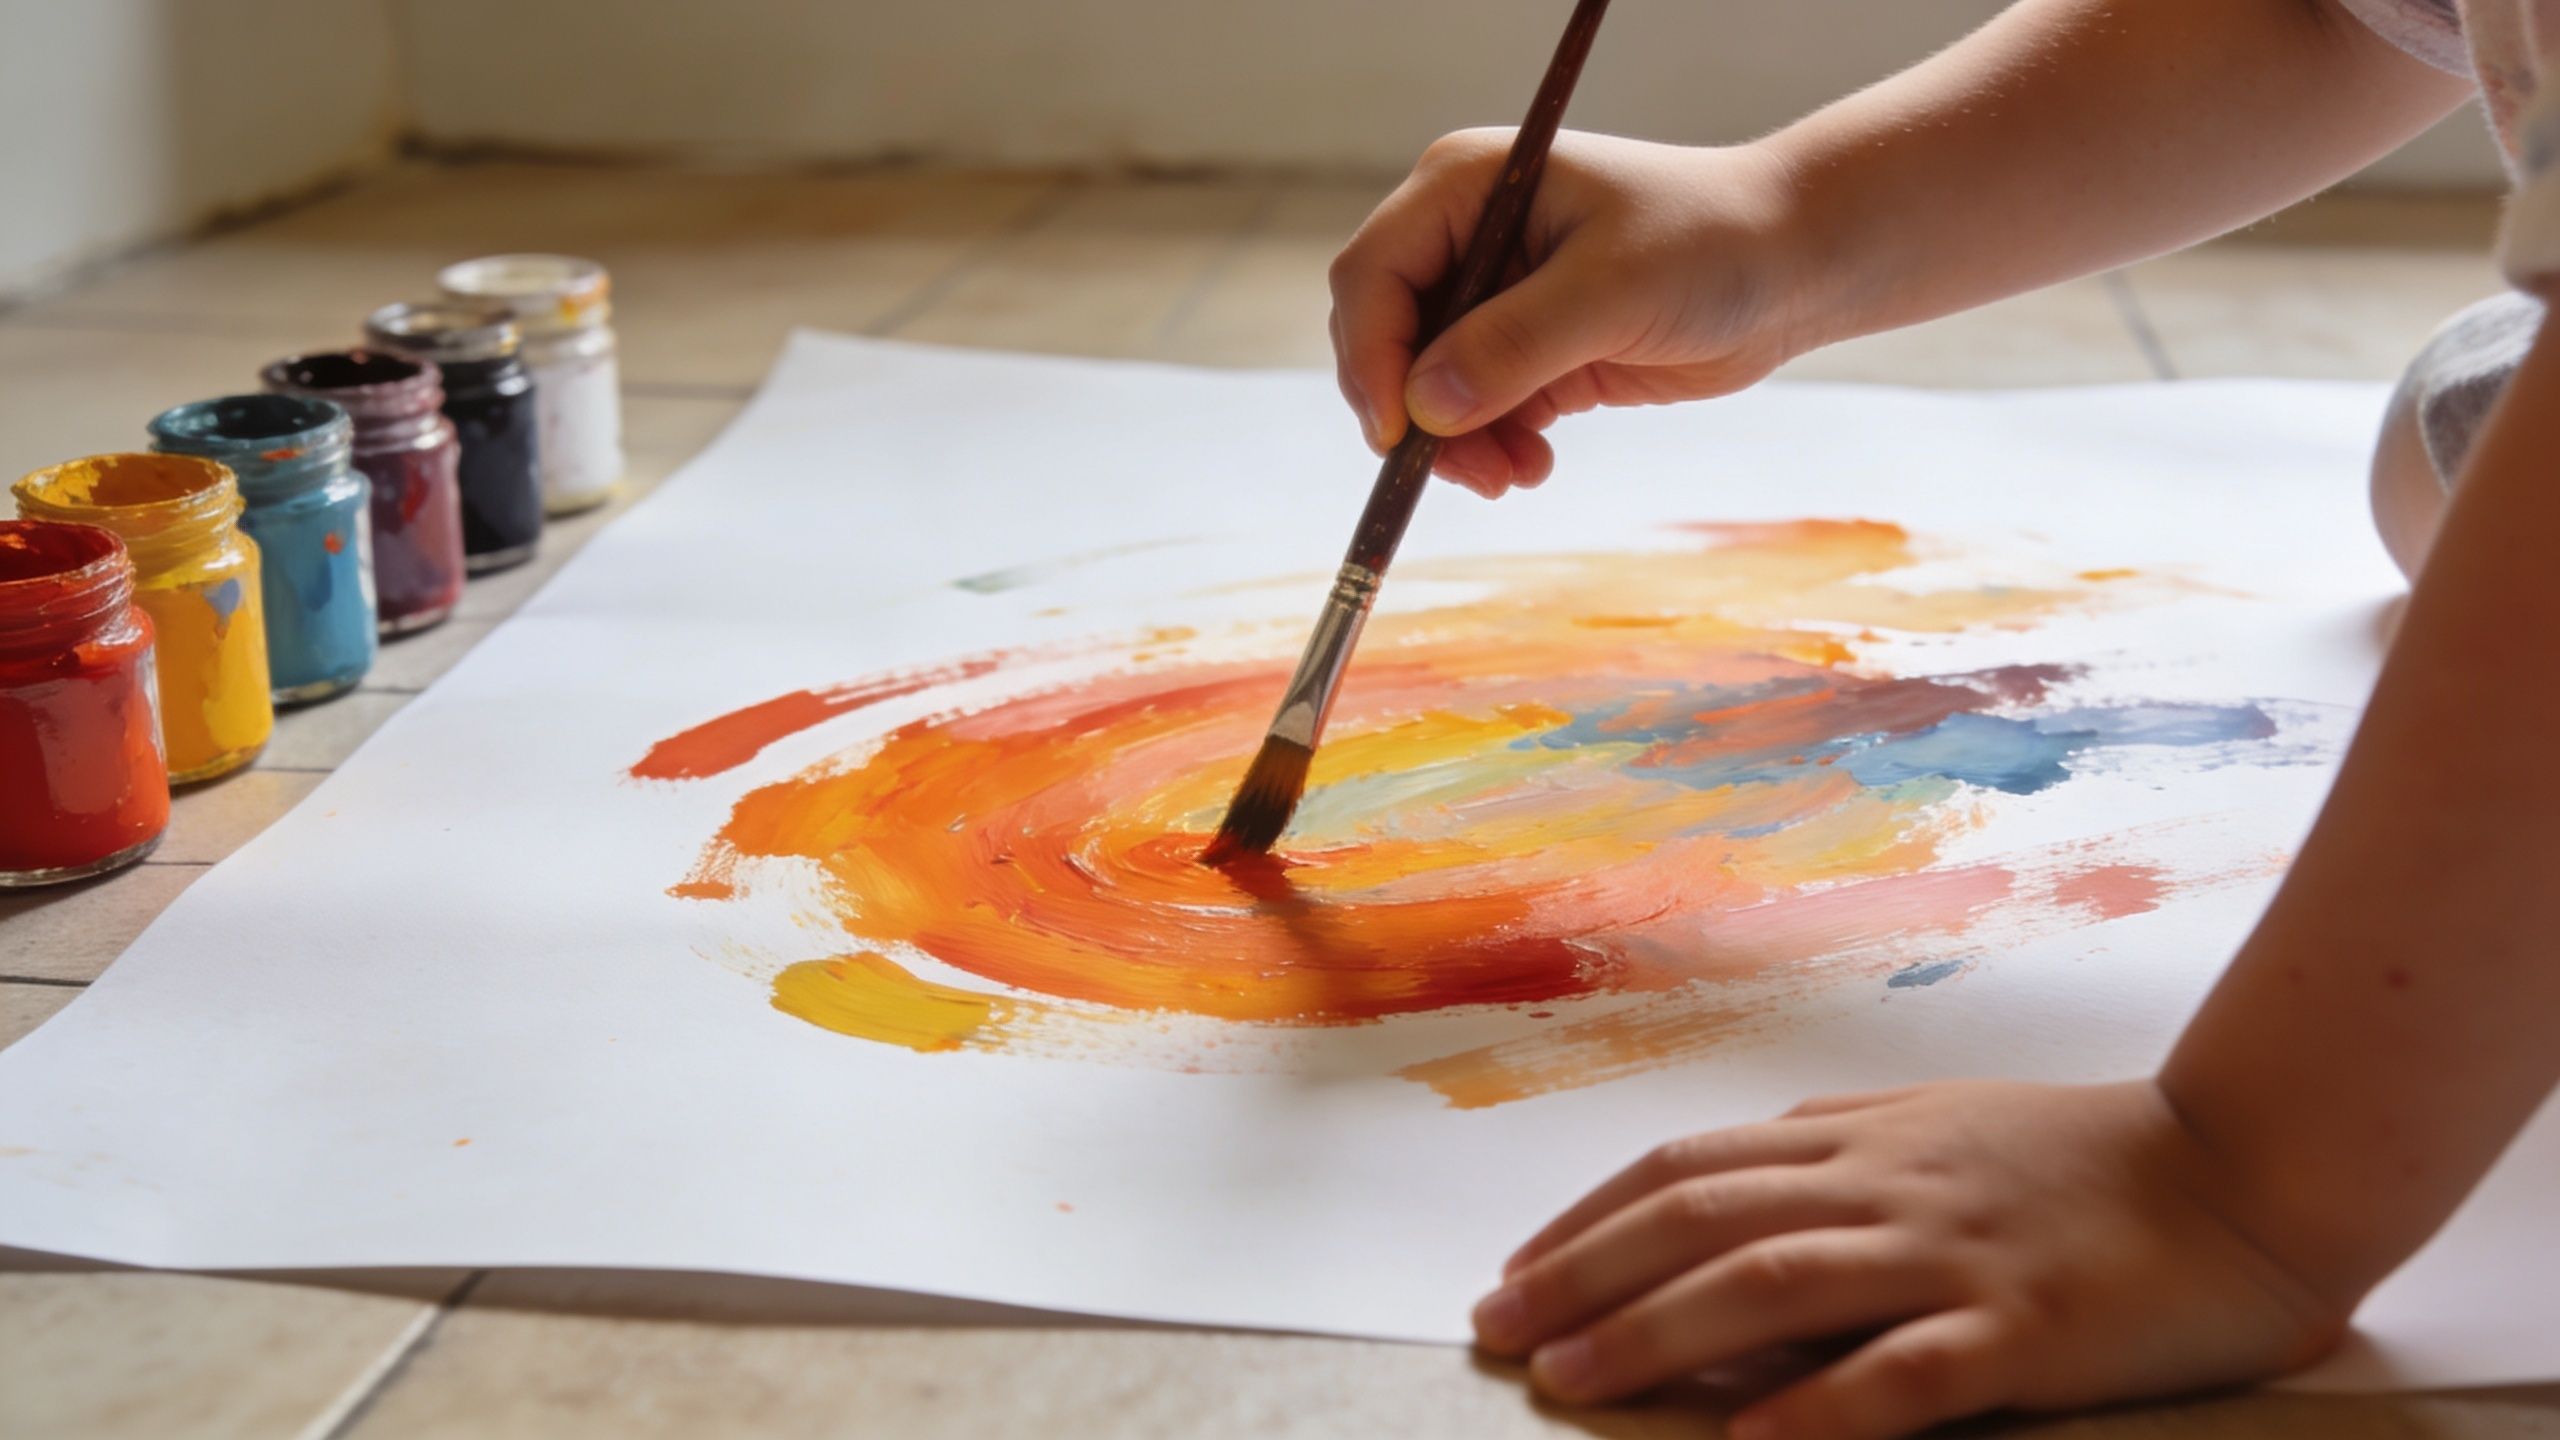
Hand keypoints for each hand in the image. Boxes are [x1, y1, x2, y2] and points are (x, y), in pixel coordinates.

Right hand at [1329, 130, 1812, 496]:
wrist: (1790, 267)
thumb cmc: (1711, 244)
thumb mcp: (1611, 291)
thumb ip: (1513, 346)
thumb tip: (1422, 408)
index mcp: (1467, 187)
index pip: (1373, 275)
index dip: (1372, 356)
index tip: (1399, 433)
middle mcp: (1464, 236)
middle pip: (1387, 337)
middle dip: (1415, 412)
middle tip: (1465, 470)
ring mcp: (1491, 295)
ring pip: (1425, 387)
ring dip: (1456, 443)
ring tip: (1513, 476)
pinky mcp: (1523, 349)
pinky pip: (1473, 410)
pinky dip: (1489, 447)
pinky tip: (1531, 465)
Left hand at [1473, 1080, 2349, 1438]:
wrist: (2245, 1166)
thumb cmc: (2083, 1156)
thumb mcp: (1937, 1128)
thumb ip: (1832, 1153)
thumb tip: (1718, 1190)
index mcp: (1859, 1143)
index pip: (1686, 1169)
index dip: (1588, 1220)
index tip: (1514, 1271)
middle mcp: (1885, 1188)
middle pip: (1699, 1218)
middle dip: (1584, 1274)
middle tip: (1496, 1329)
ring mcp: (1951, 1255)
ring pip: (1774, 1282)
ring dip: (1659, 1332)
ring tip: (1573, 1379)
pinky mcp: (2023, 1330)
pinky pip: (1906, 1371)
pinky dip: (1819, 1404)